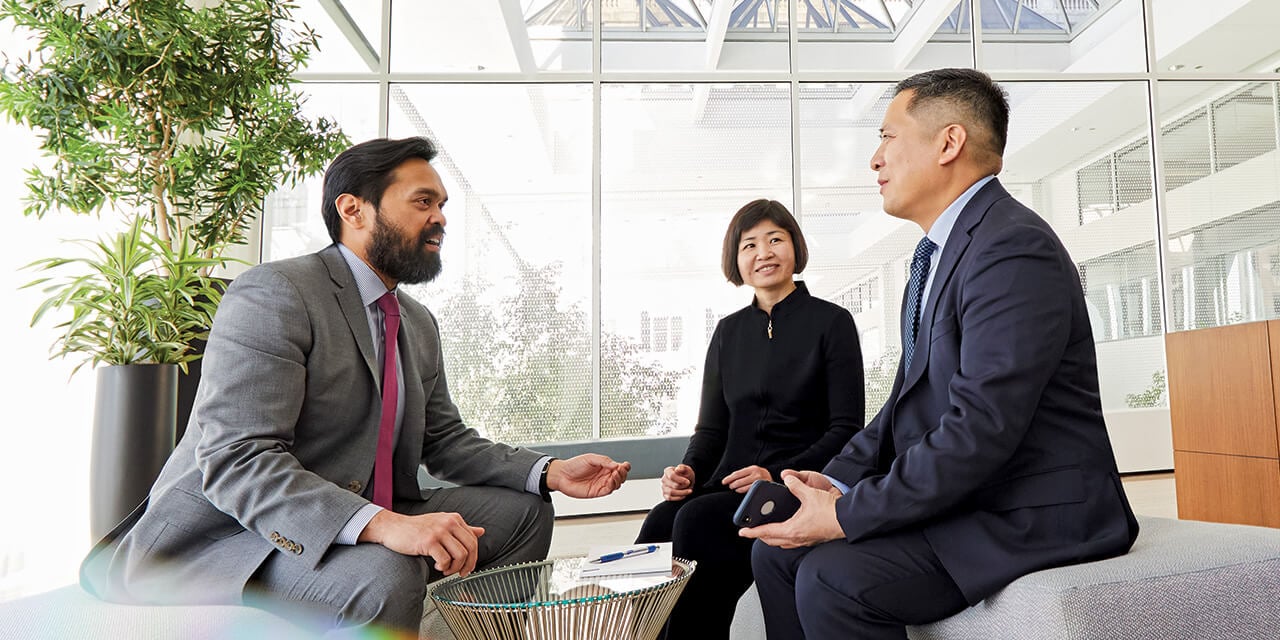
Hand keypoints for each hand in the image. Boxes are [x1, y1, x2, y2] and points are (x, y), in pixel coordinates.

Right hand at [358, 510, 484, 576]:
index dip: (473, 557)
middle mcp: (449, 522)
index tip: (468, 567)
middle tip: (460, 573)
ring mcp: (439, 531)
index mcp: (454, 518)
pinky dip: (443, 567)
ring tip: (445, 569)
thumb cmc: (416, 528)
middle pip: (470, 548)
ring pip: (460, 555)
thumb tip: (481, 531)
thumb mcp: (441, 524)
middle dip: (467, 565)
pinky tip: (436, 566)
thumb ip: (462, 528)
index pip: (473, 540)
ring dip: (454, 567)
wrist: (392, 527)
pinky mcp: (429, 541)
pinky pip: (445, 560)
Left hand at [548, 454, 630, 498]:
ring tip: (615, 473)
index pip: (619, 467)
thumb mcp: (590, 458)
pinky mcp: (597, 492)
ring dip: (619, 479)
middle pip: (620, 477)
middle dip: (623, 473)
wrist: (561, 475)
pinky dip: (612, 486)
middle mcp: (603, 475)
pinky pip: (608, 491)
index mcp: (604, 466)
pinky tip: (611, 480)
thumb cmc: (573, 465)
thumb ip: (604, 461)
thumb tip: (616, 464)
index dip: (624, 467)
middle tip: (620, 469)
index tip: (625, 465)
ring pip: (616, 484)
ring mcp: (601, 484)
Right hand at [661, 464, 695, 500]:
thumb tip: (678, 468)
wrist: (687, 482)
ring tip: (689, 491)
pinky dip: (679, 497)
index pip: (672, 476)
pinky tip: (684, 495)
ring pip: (671, 492)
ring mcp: (664, 487)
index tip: (688, 481)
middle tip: (689, 485)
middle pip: (673, 485)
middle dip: (683, 486)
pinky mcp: (665, 495)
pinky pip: (670, 498)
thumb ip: (683, 468)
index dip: (680, 480)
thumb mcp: (688, 470)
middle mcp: (664, 479)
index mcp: (668, 471)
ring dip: (682, 493)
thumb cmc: (686, 475)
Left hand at [722, 465, 771, 492]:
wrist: (774, 481)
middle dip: (732, 484)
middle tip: (730, 486)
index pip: (737, 473)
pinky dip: (742, 490)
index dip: (729, 478)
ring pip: (743, 486)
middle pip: (739, 480)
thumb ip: (744, 474)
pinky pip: (748, 491)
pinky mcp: (761, 488)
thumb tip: (731, 479)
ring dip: (736, 488)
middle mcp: (757, 474)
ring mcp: (759, 481)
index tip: (724, 481)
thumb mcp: (754, 472)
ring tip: (734, 488)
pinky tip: (739, 490)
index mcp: (753, 468)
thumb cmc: (761, 477)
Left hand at [738, 470, 844, 548]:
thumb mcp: (810, 494)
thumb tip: (787, 477)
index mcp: (792, 529)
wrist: (848, 520)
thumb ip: (795, 485)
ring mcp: (804, 541)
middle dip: (760, 536)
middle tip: (752, 530)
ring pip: (782, 543)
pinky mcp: (812, 540)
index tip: (742, 532)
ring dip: (773, 538)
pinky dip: (785, 538)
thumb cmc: (831, 511)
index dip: (752, 531)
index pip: (766, 532)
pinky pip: (793, 542)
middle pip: (772, 541)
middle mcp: (796, 538)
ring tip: (767, 530)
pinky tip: (787, 530)